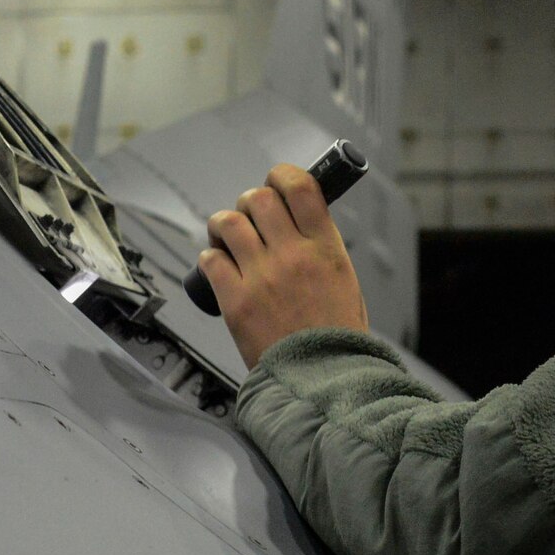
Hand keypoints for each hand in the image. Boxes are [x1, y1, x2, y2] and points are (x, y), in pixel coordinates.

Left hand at [198, 163, 369, 366]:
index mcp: (326, 247)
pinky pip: (209, 260)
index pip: (300, 186)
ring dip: (224, 226)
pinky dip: (210, 259)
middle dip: (250, 202)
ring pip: (227, 223)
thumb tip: (297, 220)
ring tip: (227, 238)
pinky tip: (218, 267)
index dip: (282, 175)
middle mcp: (293, 254)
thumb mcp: (346, 280)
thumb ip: (321, 247)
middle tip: (250, 217)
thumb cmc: (337, 335)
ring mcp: (262, 276)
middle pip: (258, 198)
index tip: (276, 181)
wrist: (323, 380)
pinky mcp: (236, 301)